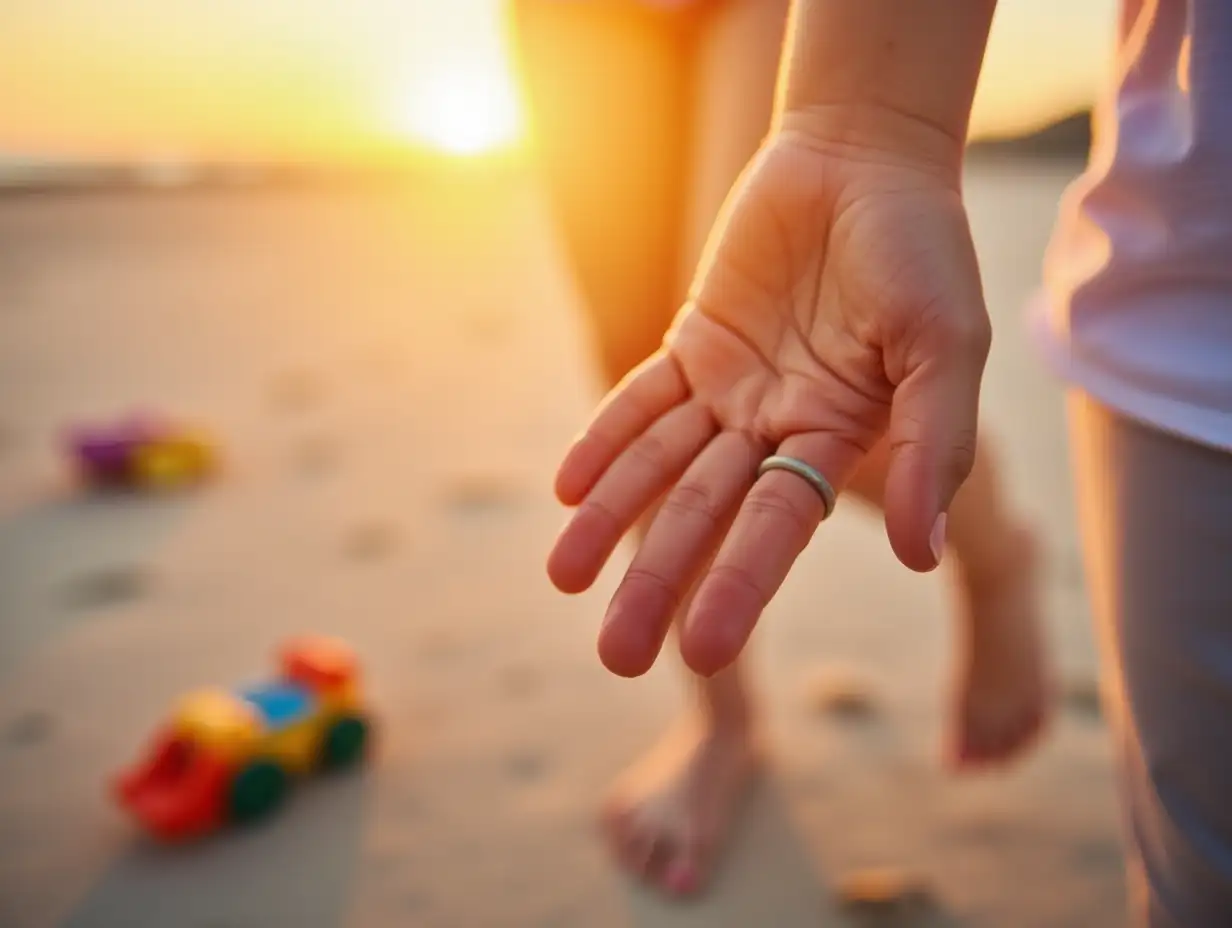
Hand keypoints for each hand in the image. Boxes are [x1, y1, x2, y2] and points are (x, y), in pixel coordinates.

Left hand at [548, 118, 990, 678]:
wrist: (866, 158)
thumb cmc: (922, 251)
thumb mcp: (945, 348)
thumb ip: (932, 446)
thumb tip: (923, 552)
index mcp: (838, 440)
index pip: (778, 528)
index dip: (738, 586)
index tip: (699, 654)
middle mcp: (777, 426)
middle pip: (705, 514)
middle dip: (659, 579)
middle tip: (616, 656)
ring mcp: (731, 386)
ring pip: (659, 465)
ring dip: (612, 518)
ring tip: (563, 577)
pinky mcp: (695, 342)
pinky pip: (640, 399)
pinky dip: (605, 439)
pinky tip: (569, 489)